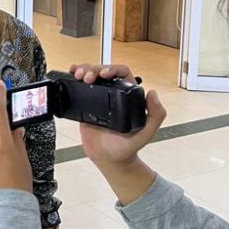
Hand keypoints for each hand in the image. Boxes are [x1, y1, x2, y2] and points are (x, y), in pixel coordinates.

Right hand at [69, 65, 165, 205]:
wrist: (109, 159)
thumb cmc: (128, 147)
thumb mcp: (146, 133)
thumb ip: (156, 115)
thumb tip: (153, 93)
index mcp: (128, 96)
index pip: (122, 73)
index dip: (113, 69)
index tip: (104, 74)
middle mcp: (114, 94)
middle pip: (103, 71)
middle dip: (94, 69)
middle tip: (88, 77)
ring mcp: (99, 98)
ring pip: (91, 75)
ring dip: (85, 70)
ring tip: (79, 75)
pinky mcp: (86, 105)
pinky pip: (80, 88)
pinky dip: (75, 78)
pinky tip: (72, 75)